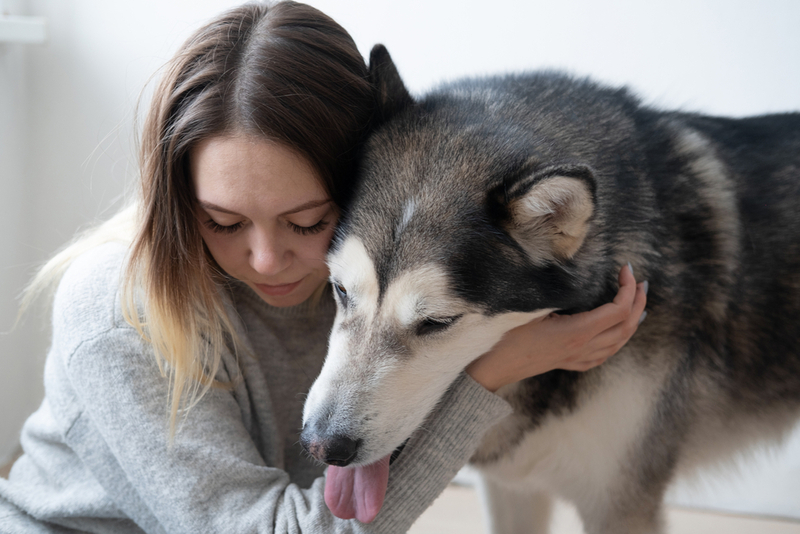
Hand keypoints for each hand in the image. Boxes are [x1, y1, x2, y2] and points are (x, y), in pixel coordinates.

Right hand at [466, 264, 647, 391]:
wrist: (491, 368)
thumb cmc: (505, 337)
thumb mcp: (529, 308)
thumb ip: (554, 292)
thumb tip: (570, 270)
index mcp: (577, 332)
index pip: (618, 310)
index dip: (627, 288)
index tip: (625, 268)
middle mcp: (582, 348)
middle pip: (625, 326)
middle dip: (637, 302)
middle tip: (639, 282)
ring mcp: (577, 358)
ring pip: (618, 343)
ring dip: (633, 322)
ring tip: (639, 305)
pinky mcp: (569, 363)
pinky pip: (604, 354)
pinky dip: (618, 340)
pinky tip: (617, 334)